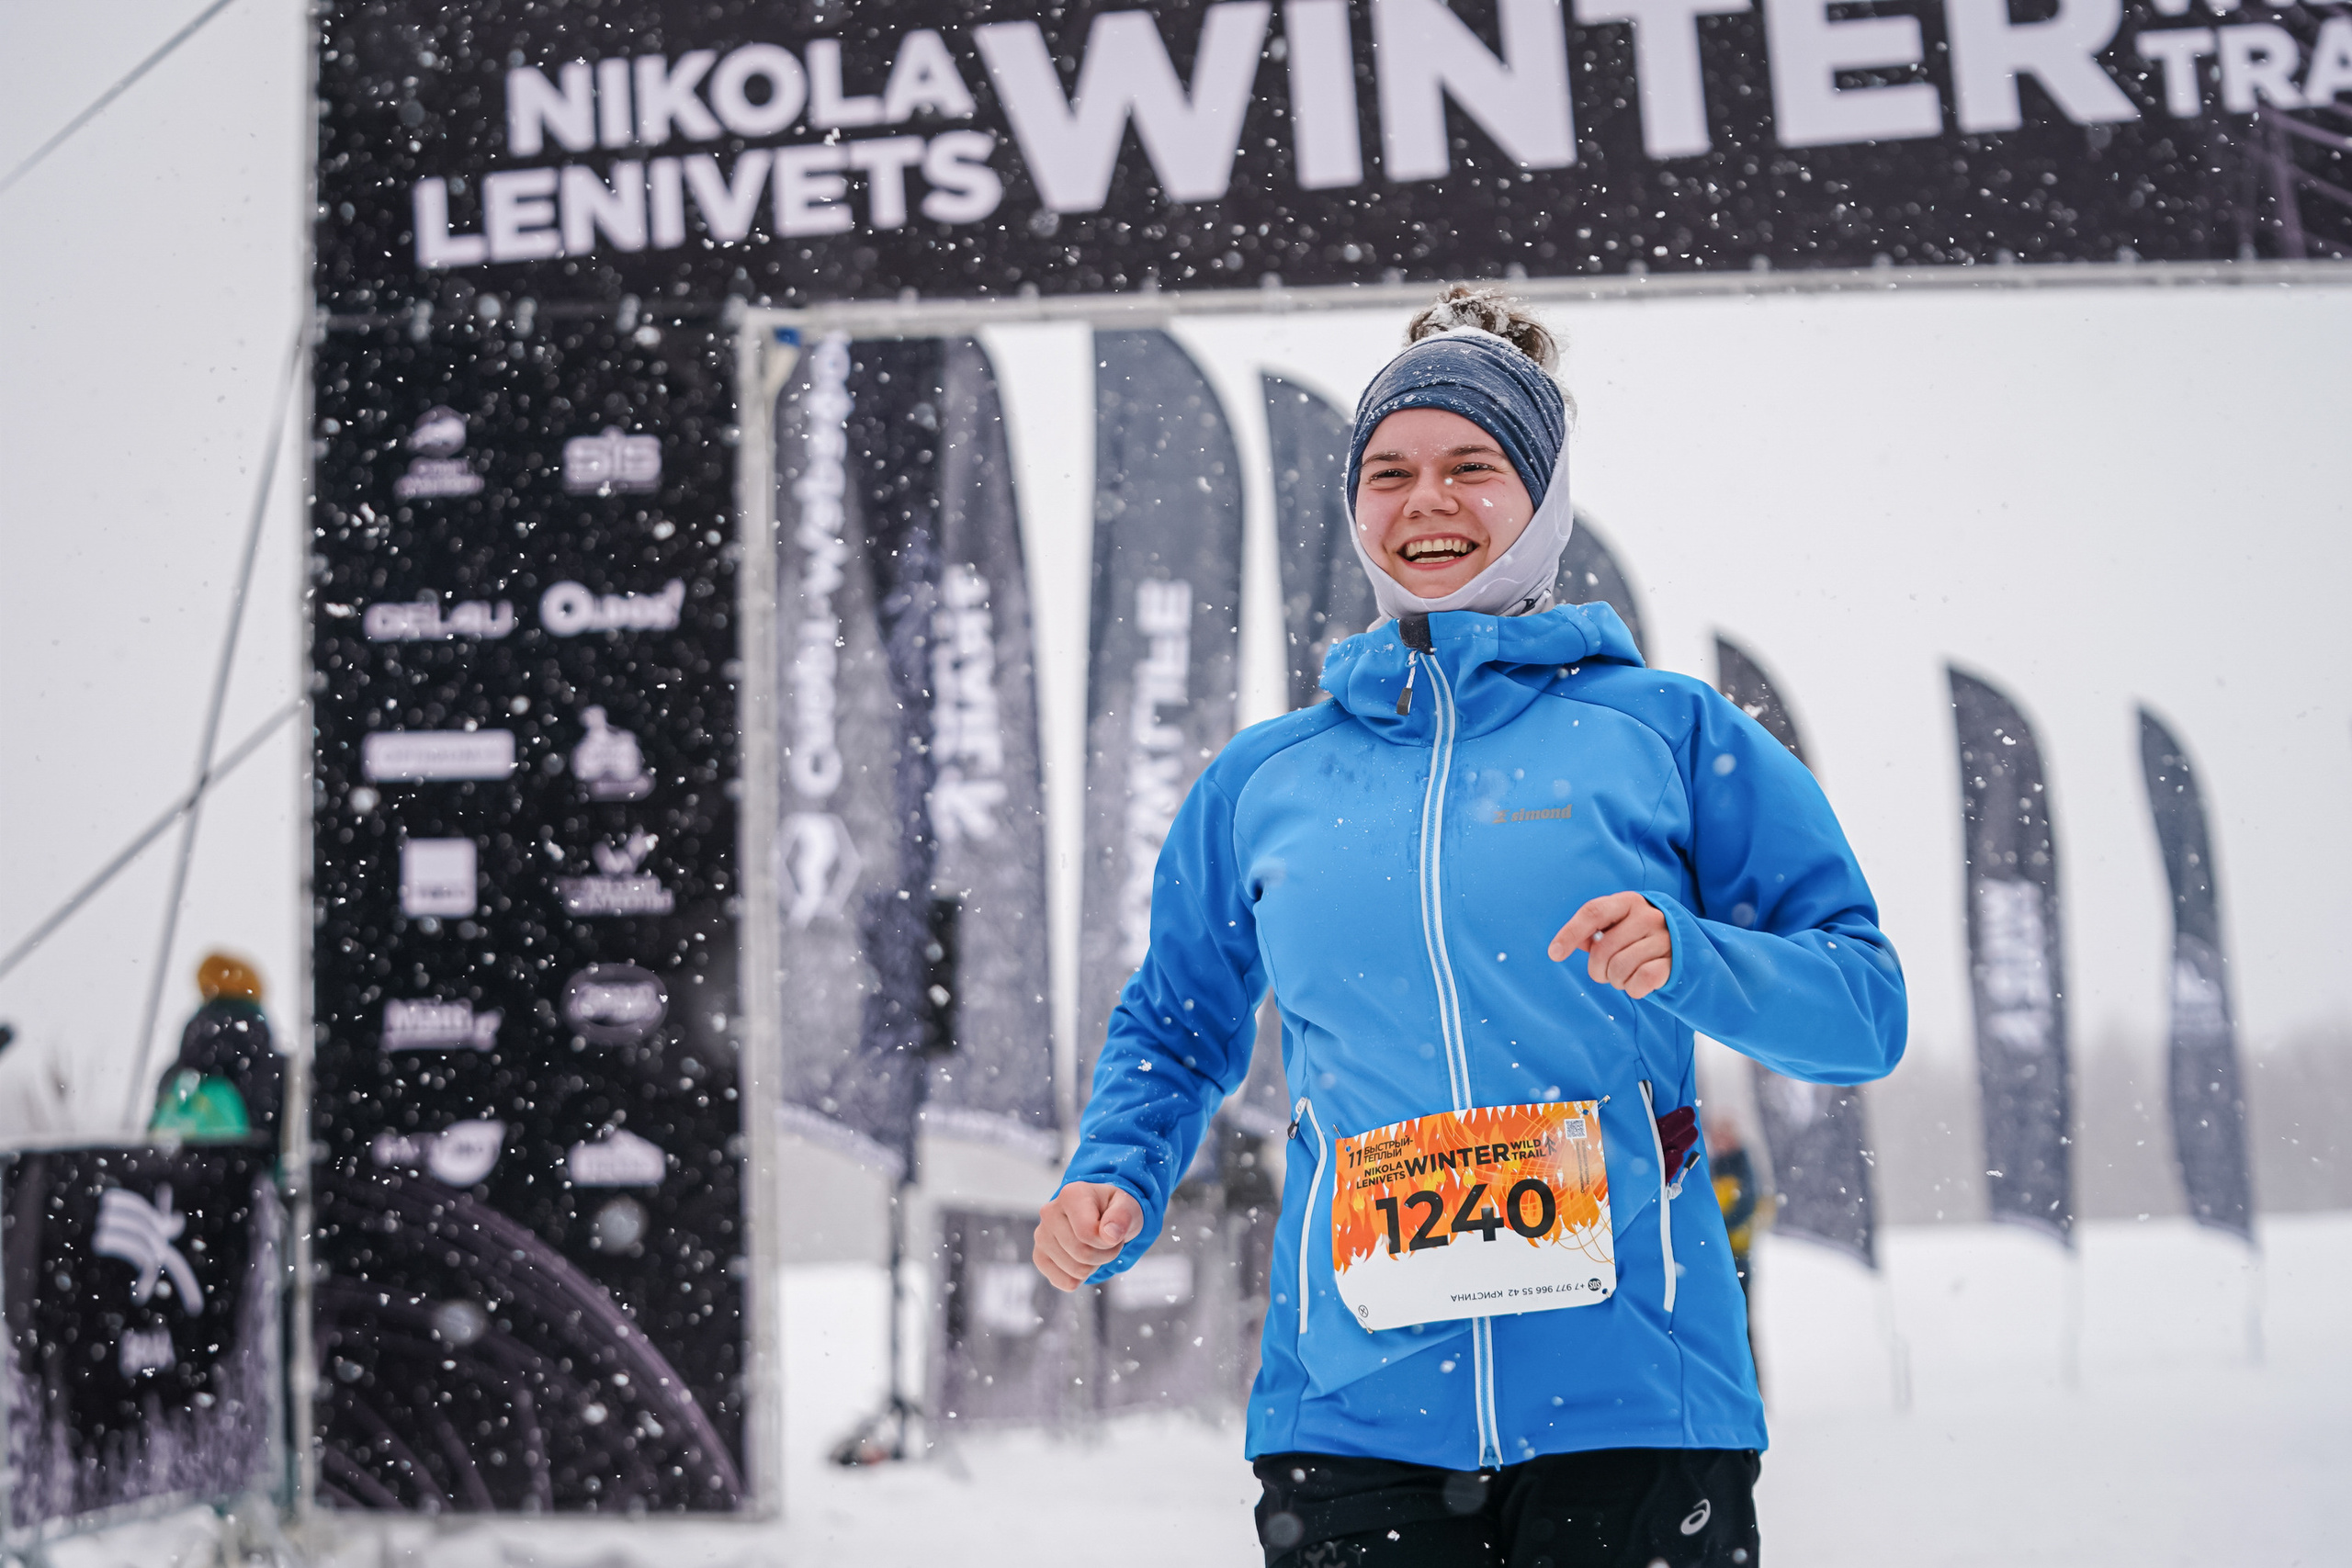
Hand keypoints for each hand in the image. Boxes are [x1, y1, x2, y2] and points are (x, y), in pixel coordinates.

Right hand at [1033, 1181, 1142, 1291]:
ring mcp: (1041, 1235)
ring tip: (1095, 1247)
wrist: (1100, 1215)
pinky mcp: (1039, 1256)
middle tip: (1107, 1242)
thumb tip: (1109, 1236)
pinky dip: (1080, 1278)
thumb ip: (1122, 1216)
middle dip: (1104, 1255)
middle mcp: (1049, 1212)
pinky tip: (1082, 1259)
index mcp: (1070, 1195)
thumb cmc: (1114, 1210)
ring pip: (1075, 1271)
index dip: (1109, 1242)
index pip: (1088, 1233)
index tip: (1114, 1233)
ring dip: (1094, 1266)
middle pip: (1082, 1254)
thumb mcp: (1127, 1206)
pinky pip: (1064, 1282)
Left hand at [1548, 892, 1672, 999]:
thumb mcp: (1618, 926)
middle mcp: (1649, 915)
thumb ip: (1593, 932)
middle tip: (1605, 973)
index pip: (1593, 912)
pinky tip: (1638, 985)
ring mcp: (1664, 938)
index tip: (1554, 954)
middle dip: (1597, 970)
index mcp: (1629, 901)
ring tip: (1625, 976)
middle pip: (1602, 948)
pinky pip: (1640, 981)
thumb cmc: (1640, 937)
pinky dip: (1633, 989)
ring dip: (1616, 980)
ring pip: (1619, 968)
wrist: (1688, 950)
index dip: (1570, 933)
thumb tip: (1567, 944)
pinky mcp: (1674, 962)